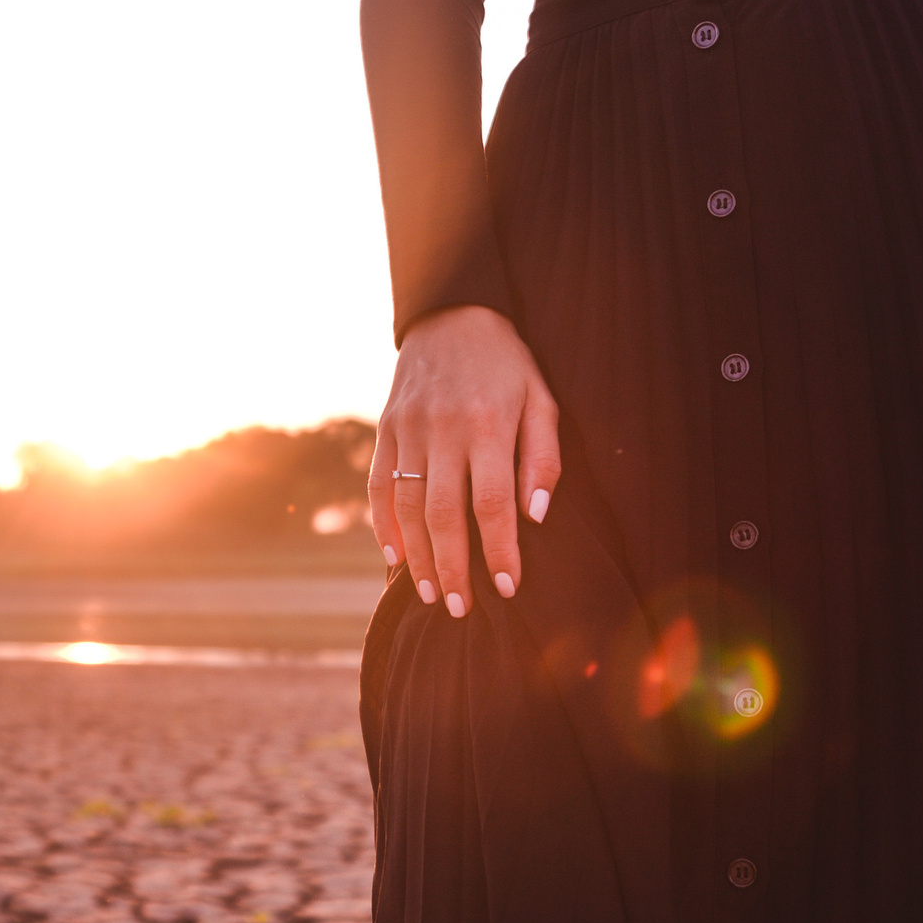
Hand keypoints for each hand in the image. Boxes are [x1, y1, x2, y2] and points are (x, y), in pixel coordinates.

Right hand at [369, 305, 562, 616]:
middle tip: (462, 608)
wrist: (451, 315)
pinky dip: (383, 526)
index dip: (499, 550)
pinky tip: (395, 558)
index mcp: (488, 424)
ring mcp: (408, 430)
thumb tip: (536, 517)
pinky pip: (379, 486)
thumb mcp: (541, 400)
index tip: (508, 588)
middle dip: (453, 568)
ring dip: (418, 557)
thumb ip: (543, 458)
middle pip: (444, 514)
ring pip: (408, 507)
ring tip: (432, 594)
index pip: (493, 503)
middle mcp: (443, 430)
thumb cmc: (507, 365)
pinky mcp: (385, 430)